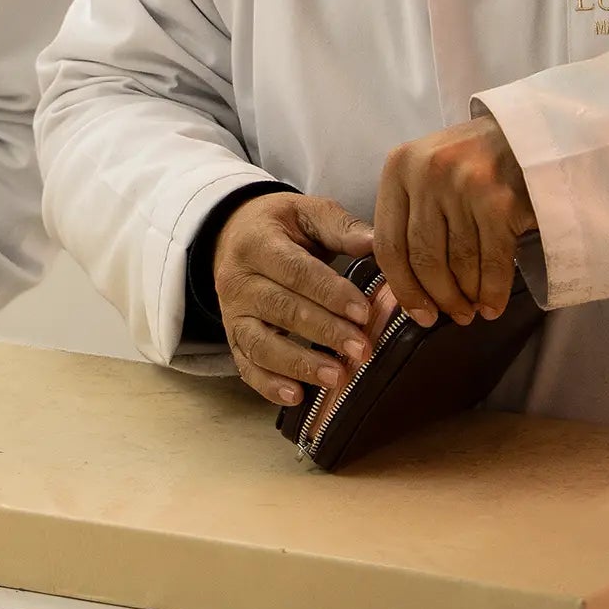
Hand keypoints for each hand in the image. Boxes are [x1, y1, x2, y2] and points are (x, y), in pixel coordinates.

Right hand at [211, 192, 377, 408]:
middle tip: (361, 349)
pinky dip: (268, 385)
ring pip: (261, 343)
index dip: (329, 293)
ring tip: (336, 377)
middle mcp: (237, 279)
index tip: (362, 312)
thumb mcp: (307, 212)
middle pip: (281, 309)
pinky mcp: (232, 337)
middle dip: (324, 332)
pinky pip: (246, 366)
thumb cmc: (280, 226)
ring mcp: (231, 312)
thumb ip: (341, 227)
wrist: (233, 235)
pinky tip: (297, 395)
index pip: (295, 270)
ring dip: (299, 364)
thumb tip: (376, 243)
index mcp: (257, 242)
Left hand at [373, 114, 534, 330]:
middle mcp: (426, 173)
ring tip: (474, 309)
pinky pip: (493, 263)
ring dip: (468, 296)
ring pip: (458, 264)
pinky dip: (493, 291)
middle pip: (423, 259)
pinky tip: (493, 304)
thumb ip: (410, 215)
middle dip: (439, 297)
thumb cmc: (474, 160)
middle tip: (453, 316)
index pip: (388, 243)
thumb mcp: (426, 171)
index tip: (417, 313)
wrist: (532, 134)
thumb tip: (403, 285)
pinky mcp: (500, 201)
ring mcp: (463, 186)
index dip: (403, 288)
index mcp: (398, 167)